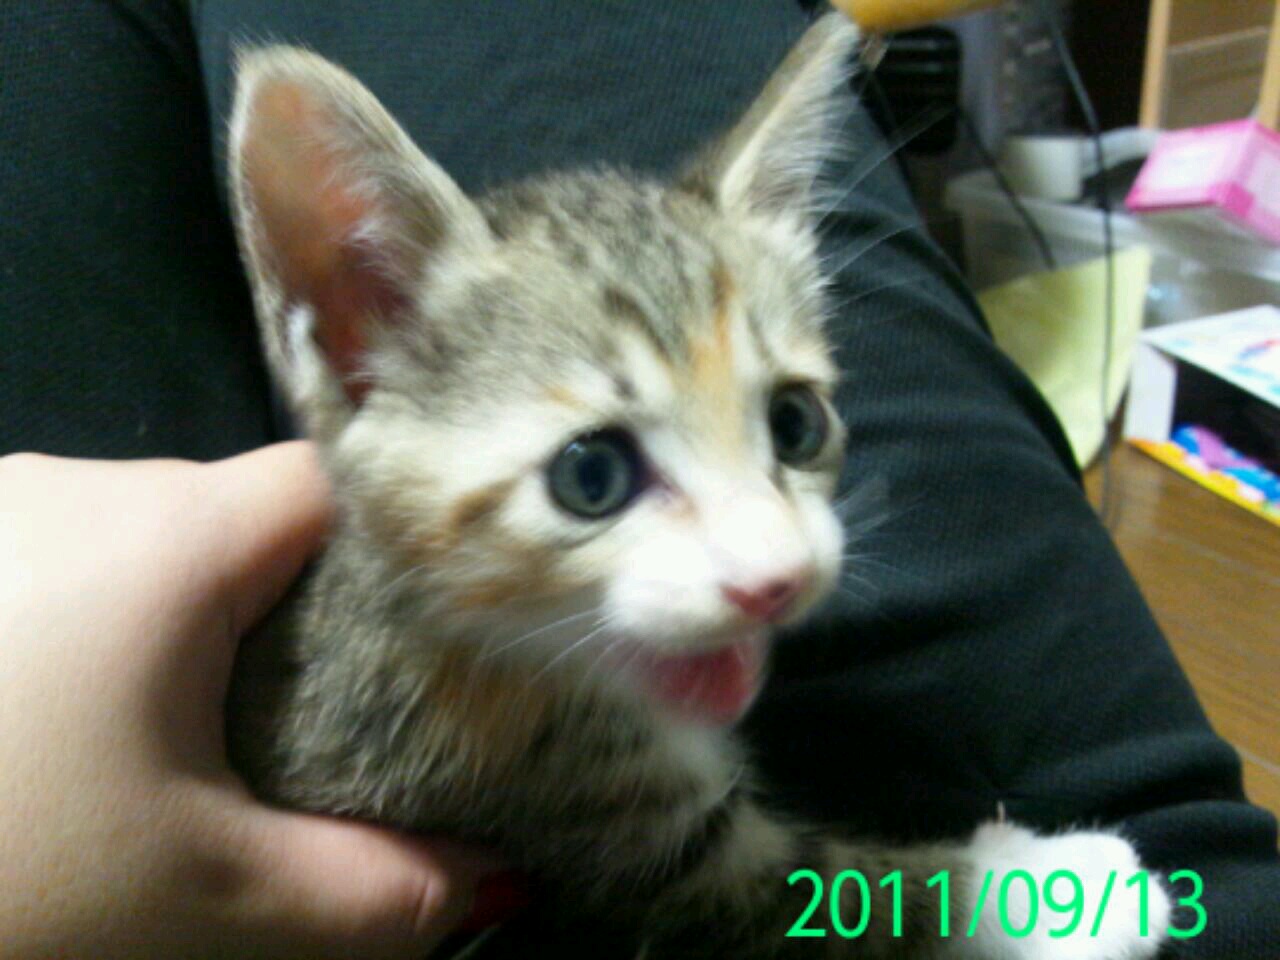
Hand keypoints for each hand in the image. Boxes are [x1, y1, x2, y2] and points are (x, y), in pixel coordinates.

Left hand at [0, 443, 502, 958]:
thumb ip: (375, 889)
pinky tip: (73, 718)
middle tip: (313, 718)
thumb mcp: (207, 897)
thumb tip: (496, 885)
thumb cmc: (6, 869)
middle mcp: (76, 486)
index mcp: (166, 534)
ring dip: (189, 624)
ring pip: (153, 541)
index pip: (333, 489)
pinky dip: (101, 624)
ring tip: (187, 734)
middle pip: (245, 519)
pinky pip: (68, 560)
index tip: (427, 639)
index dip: (397, 554)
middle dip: (293, 612)